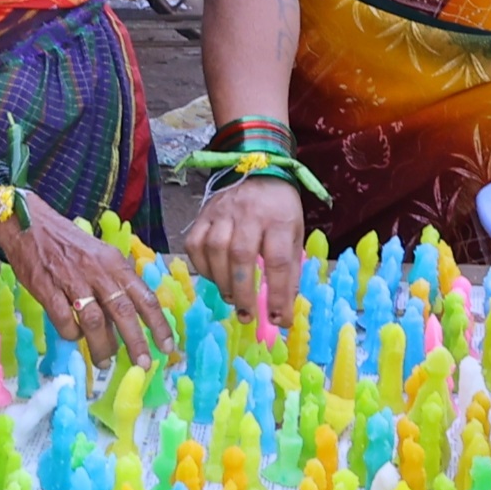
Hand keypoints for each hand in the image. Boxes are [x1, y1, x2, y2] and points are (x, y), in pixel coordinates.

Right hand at [0, 198, 163, 366]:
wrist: (29, 224)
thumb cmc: (68, 243)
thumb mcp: (100, 255)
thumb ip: (114, 282)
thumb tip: (129, 317)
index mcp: (114, 263)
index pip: (144, 297)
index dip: (158, 324)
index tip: (168, 346)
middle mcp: (98, 272)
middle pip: (123, 312)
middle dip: (136, 342)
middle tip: (143, 364)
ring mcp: (72, 280)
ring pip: (94, 321)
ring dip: (102, 346)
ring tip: (105, 362)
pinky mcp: (47, 288)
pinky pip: (64, 319)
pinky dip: (72, 334)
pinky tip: (75, 337)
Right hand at [184, 174, 302, 330]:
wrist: (259, 170)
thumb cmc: (280, 209)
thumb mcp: (295, 235)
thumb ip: (290, 270)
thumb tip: (283, 310)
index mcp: (279, 219)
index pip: (278, 261)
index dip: (278, 293)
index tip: (279, 319)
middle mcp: (249, 214)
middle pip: (242, 255)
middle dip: (244, 291)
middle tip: (248, 315)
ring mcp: (222, 212)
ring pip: (216, 250)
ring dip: (223, 281)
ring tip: (232, 299)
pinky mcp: (203, 214)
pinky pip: (195, 244)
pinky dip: (203, 266)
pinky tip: (215, 277)